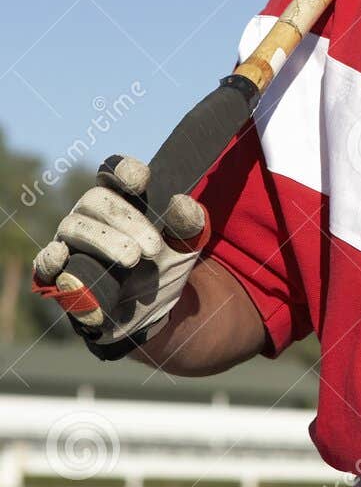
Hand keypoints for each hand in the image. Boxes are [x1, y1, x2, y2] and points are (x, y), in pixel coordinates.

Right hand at [32, 155, 208, 334]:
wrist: (149, 316)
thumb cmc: (161, 271)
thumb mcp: (185, 250)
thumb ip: (190, 226)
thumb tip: (183, 203)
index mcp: (121, 201)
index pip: (113, 173)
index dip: (122, 170)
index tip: (141, 180)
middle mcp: (91, 216)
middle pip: (95, 199)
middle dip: (126, 219)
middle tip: (154, 248)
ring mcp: (70, 243)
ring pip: (74, 227)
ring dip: (104, 241)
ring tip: (132, 259)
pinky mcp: (57, 274)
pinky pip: (45, 262)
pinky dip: (50, 259)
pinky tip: (62, 257)